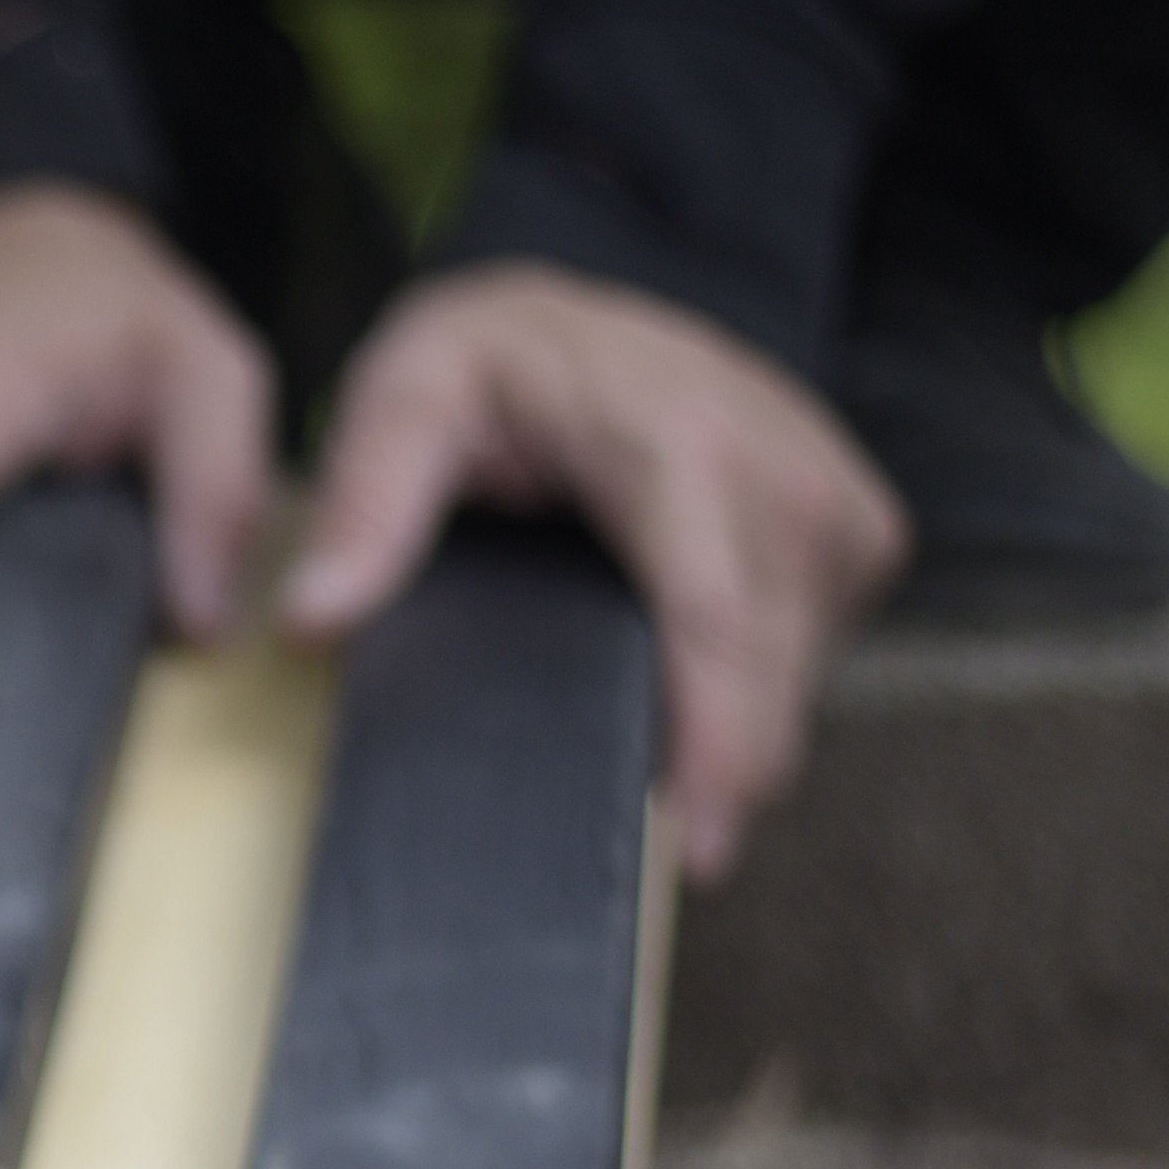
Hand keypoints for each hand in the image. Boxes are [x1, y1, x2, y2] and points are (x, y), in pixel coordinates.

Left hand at [277, 261, 906, 882]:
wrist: (578, 317)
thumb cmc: (490, 359)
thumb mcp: (402, 400)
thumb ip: (364, 508)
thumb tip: (311, 618)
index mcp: (680, 444)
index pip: (717, 622)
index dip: (717, 742)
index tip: (699, 845)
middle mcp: (780, 465)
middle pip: (771, 670)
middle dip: (727, 775)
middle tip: (669, 851)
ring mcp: (831, 492)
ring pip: (805, 670)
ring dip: (742, 730)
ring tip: (663, 759)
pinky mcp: (857, 522)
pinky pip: (819, 643)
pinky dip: (763, 682)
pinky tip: (693, 678)